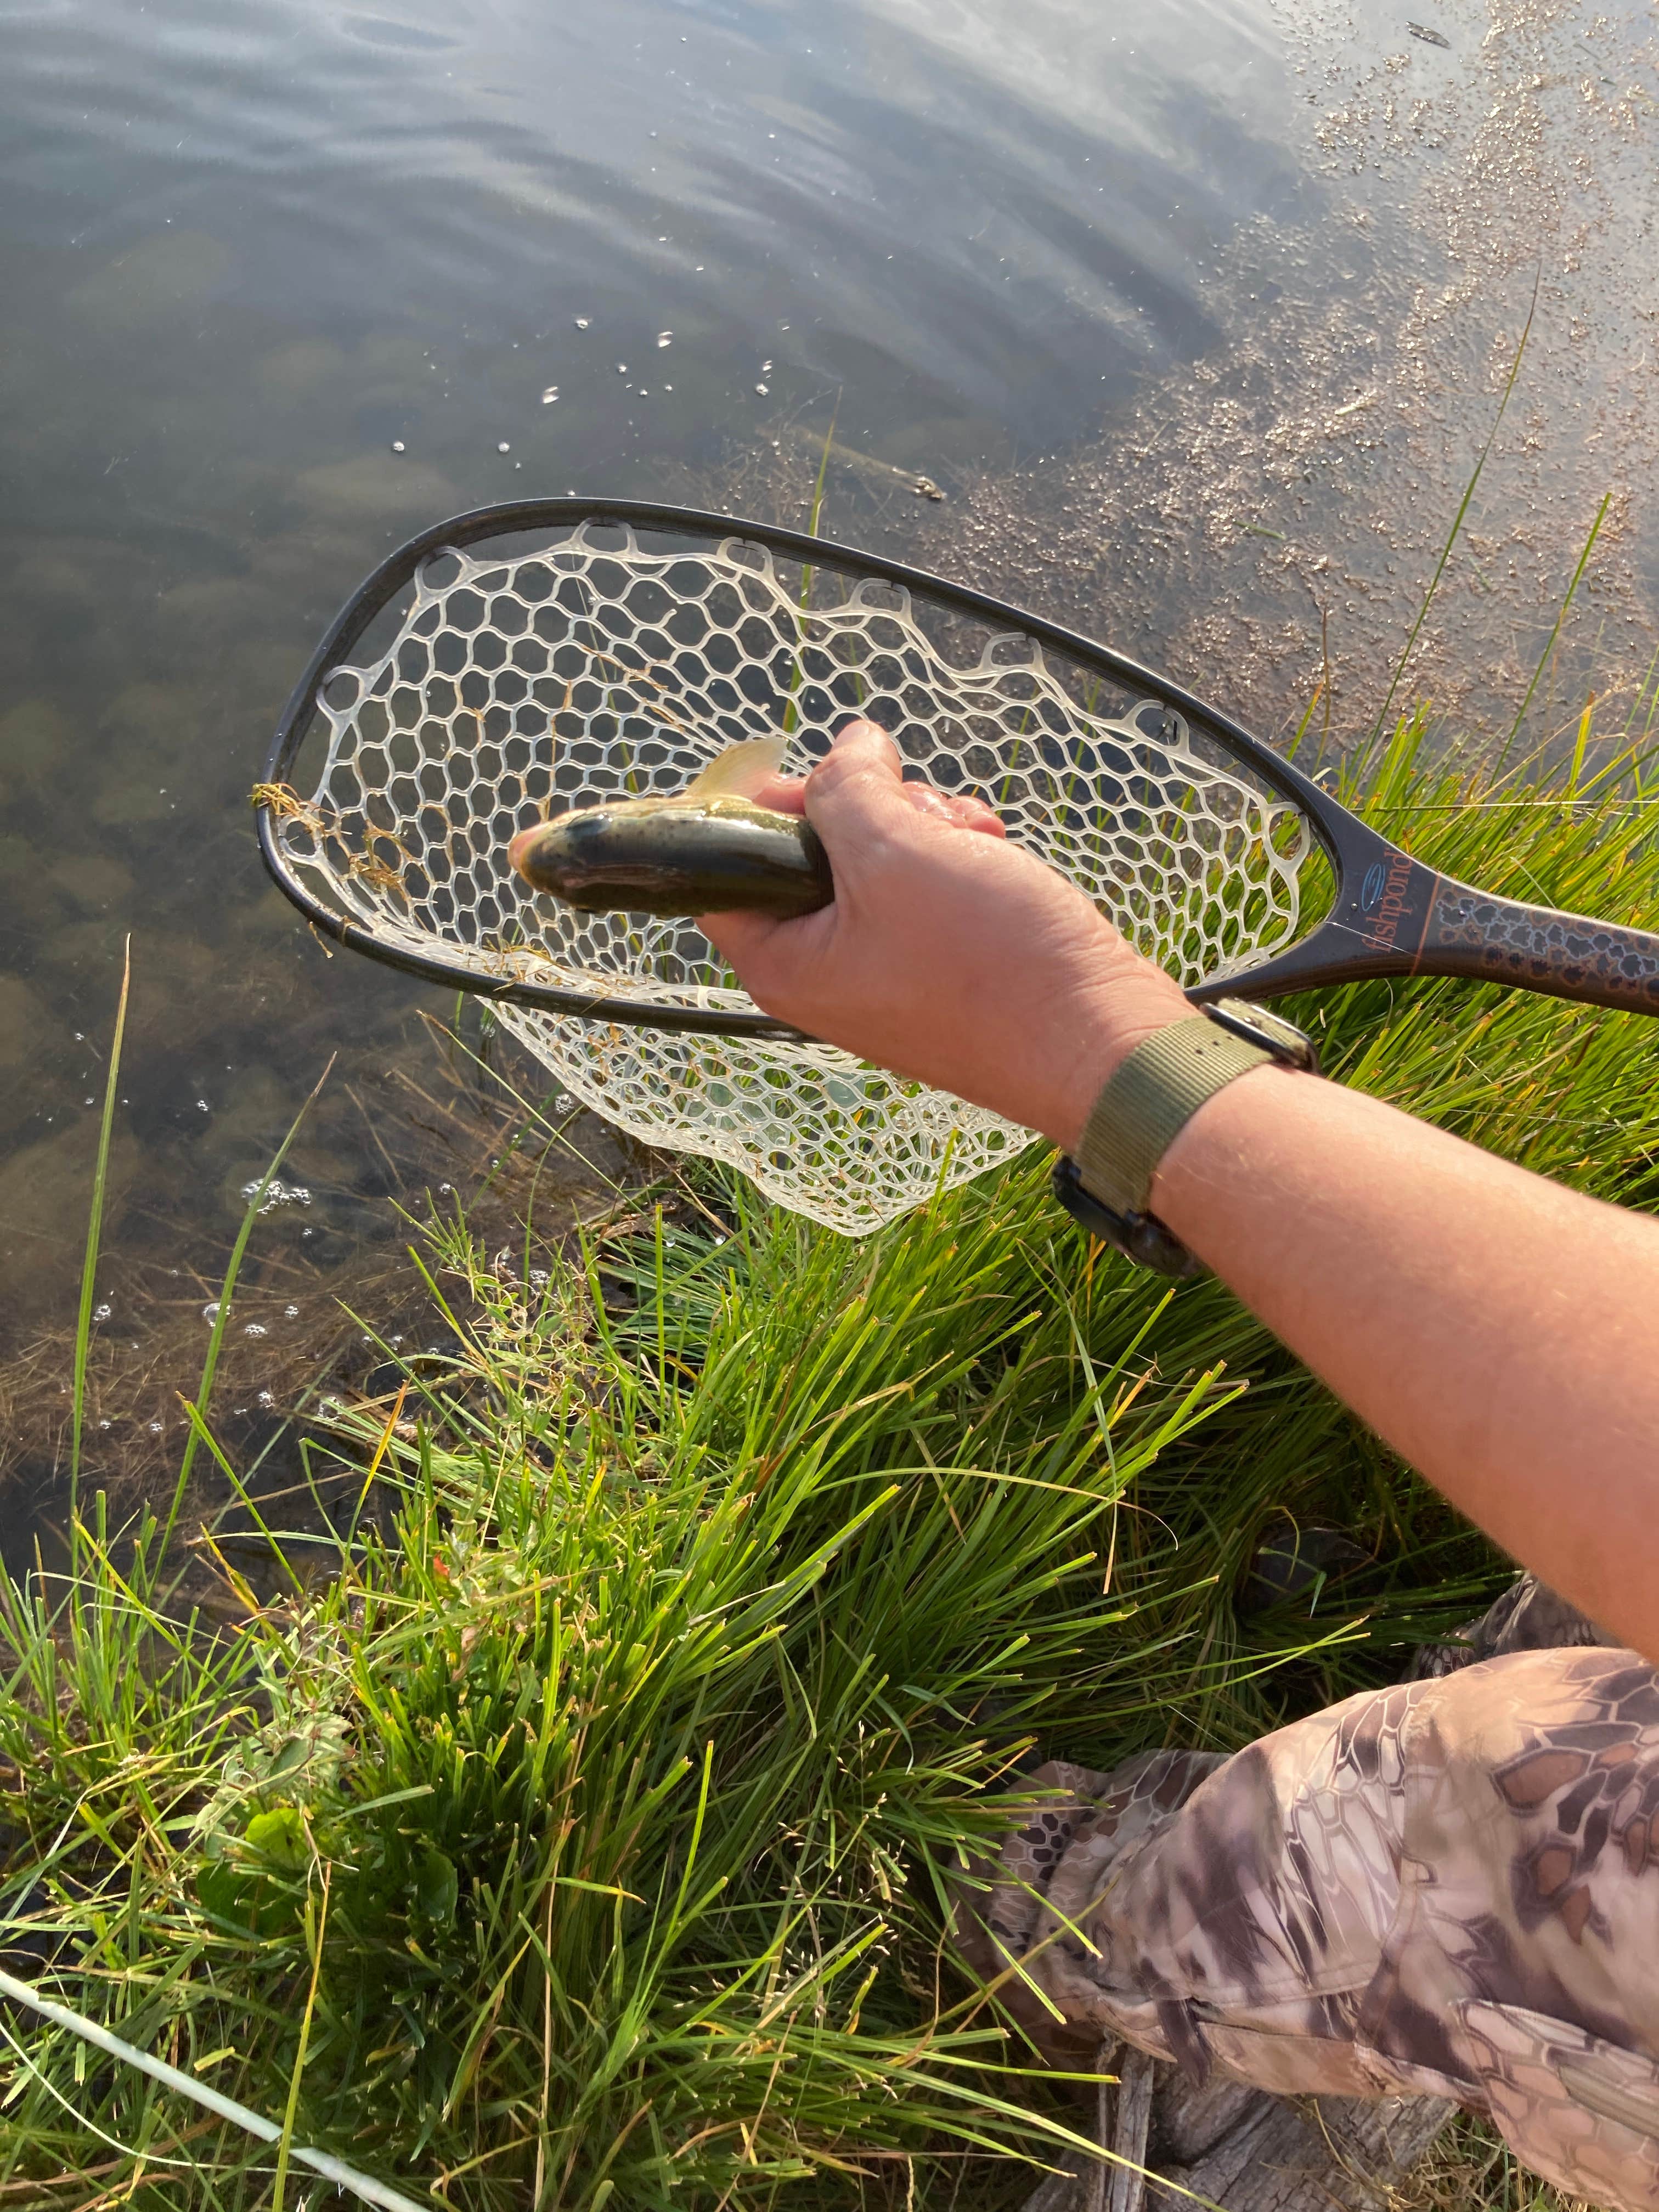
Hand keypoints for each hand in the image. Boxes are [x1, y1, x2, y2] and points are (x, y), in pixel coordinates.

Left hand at [699, 720, 1190, 1147]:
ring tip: (971, 833)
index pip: (722, 870)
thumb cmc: (989, 964)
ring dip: (921, 823)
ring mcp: (882, 971)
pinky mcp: (938, 966)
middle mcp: (822, 974)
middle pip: (805, 852)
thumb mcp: (897, 851)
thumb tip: (844, 748)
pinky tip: (990, 847)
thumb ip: (846, 788)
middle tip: (913, 807)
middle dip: (864, 808)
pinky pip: (923, 887)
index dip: (754, 807)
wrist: (1098, 1038)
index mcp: (783, 962)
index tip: (816, 776)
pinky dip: (953, 853)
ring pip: (874, 860)